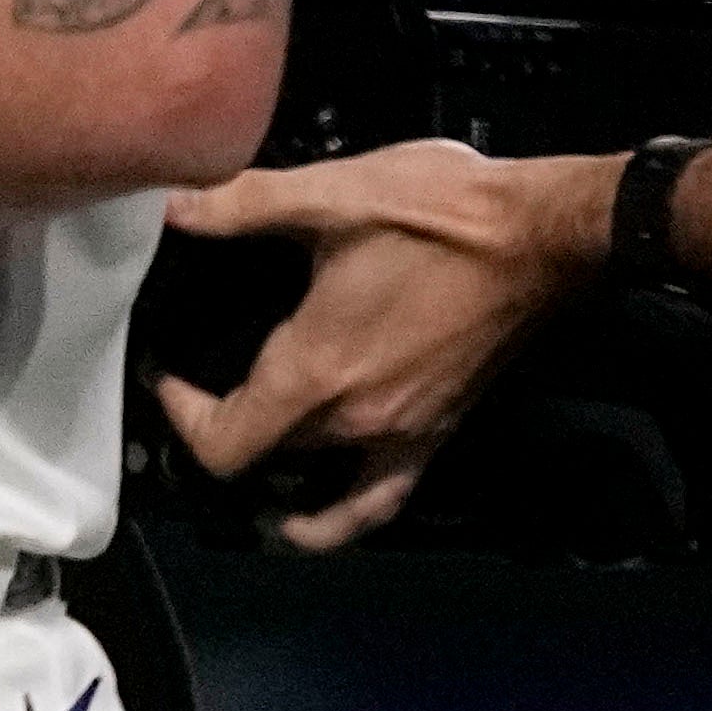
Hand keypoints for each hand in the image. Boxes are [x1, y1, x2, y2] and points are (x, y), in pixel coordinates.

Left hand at [150, 138, 619, 546]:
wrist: (545, 235)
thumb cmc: (445, 214)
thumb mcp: (329, 193)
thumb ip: (240, 202)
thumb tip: (172, 203)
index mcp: (316, 370)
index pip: (223, 442)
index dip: (180, 418)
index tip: (167, 376)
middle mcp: (356, 417)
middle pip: (263, 457)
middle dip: (217, 427)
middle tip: (194, 384)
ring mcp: (402, 431)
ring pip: (318, 484)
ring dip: (273, 477)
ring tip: (240, 458)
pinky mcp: (440, 428)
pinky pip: (381, 498)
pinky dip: (341, 517)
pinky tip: (315, 513)